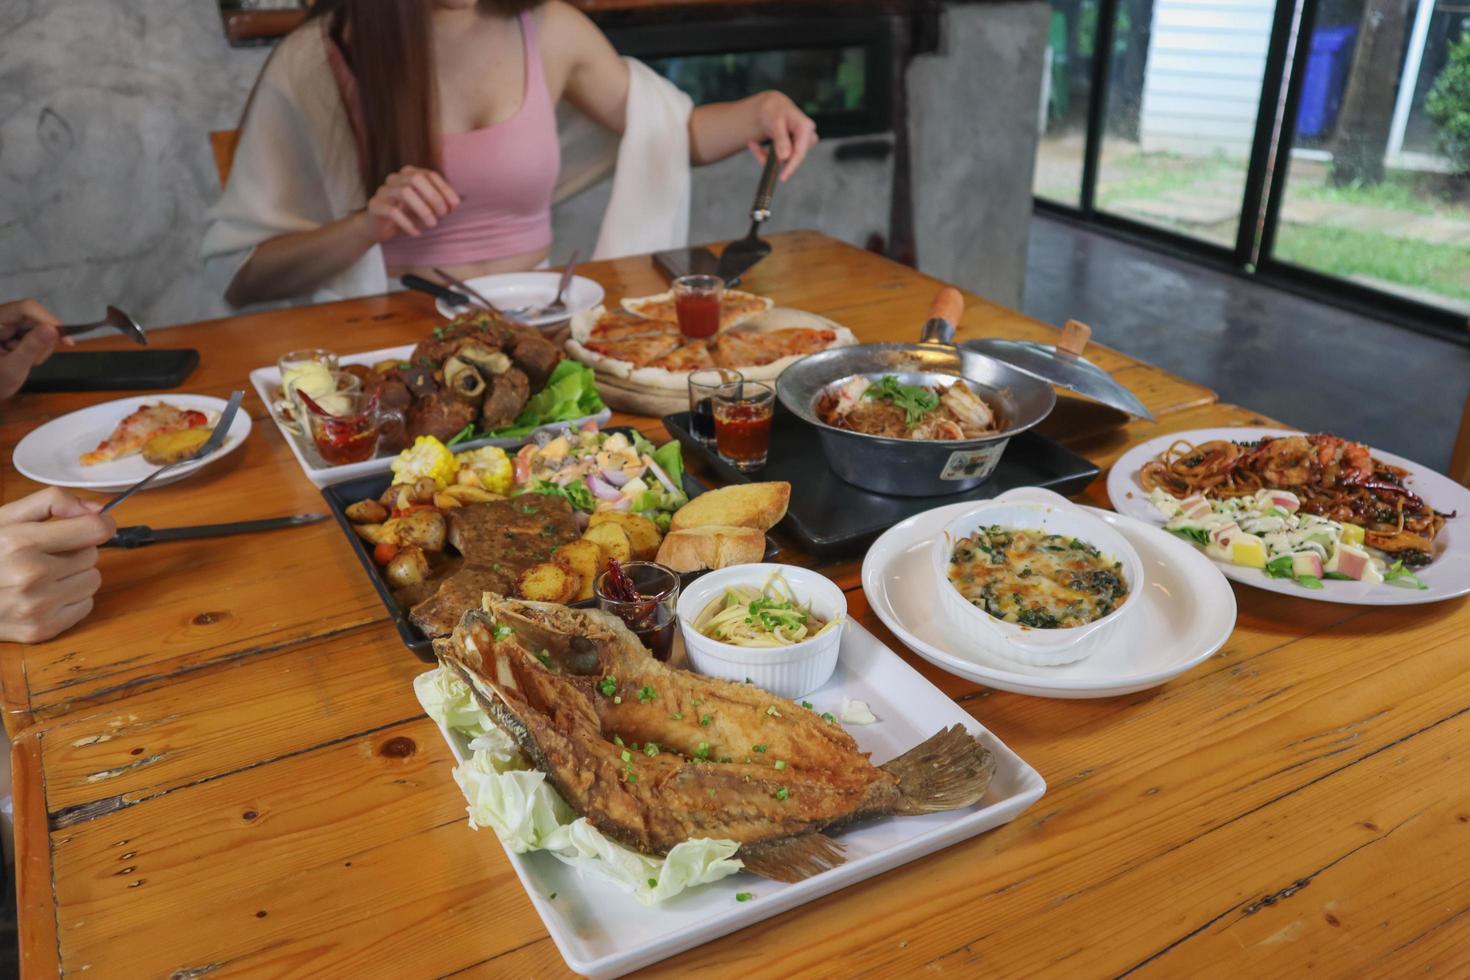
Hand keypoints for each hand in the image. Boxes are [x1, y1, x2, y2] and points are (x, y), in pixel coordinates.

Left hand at [0, 298, 66, 399]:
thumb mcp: (12, 368)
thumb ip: (31, 348)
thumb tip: (53, 330)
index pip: (25, 308)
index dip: (47, 319)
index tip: (63, 338)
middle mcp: (2, 318)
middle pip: (34, 316)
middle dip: (44, 338)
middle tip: (37, 360)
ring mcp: (9, 325)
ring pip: (39, 326)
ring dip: (42, 346)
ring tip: (29, 362)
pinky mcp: (16, 331)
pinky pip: (38, 333)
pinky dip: (40, 348)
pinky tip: (30, 359)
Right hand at [0, 488, 113, 643]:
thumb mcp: (5, 518)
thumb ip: (52, 502)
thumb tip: (97, 509)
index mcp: (21, 543)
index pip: (94, 530)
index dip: (100, 524)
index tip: (95, 524)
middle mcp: (32, 576)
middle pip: (93, 555)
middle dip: (75, 551)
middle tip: (47, 554)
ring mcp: (37, 607)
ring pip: (93, 581)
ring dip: (76, 575)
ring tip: (44, 575)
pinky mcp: (41, 630)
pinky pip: (85, 606)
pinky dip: (71, 599)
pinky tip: (43, 595)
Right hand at [364, 166, 461, 242]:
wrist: (379, 227)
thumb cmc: (406, 215)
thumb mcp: (426, 209)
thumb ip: (440, 205)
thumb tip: (454, 205)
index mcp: (409, 174)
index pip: (430, 175)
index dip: (445, 189)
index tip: (455, 205)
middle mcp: (395, 179)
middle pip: (416, 179)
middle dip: (434, 196)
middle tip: (443, 214)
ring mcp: (383, 191)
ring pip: (404, 192)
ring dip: (422, 209)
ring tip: (432, 224)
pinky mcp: (375, 206)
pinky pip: (392, 212)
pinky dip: (408, 223)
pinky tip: (417, 233)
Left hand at [747, 92, 818, 181]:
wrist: (773, 108)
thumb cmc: (775, 111)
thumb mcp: (775, 122)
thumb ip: (781, 139)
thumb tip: (785, 157)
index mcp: (806, 127)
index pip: (800, 151)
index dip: (792, 166)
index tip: (782, 177)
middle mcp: (808, 136)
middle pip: (792, 157)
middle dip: (772, 157)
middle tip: (753, 146)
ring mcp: (802, 144)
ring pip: (784, 160)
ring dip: (766, 156)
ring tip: (753, 144)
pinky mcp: (795, 150)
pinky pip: (780, 159)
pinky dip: (766, 155)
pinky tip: (756, 145)